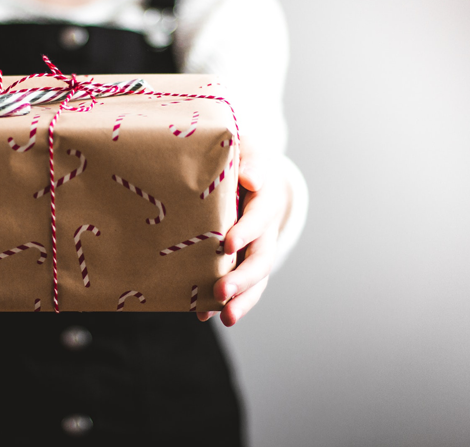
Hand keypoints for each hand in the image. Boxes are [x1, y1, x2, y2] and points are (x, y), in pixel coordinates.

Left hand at [197, 137, 290, 326]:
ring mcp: (255, 250)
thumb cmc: (241, 160)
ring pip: (255, 280)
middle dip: (243, 278)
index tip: (228, 244)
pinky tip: (203, 315)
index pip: (259, 216)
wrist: (249, 176)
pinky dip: (224, 302)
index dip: (246, 230)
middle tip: (221, 292)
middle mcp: (265, 230)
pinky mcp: (241, 262)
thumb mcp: (247, 151)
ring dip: (242, 300)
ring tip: (226, 318)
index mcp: (265, 200)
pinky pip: (239, 287)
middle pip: (260, 258)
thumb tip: (250, 179)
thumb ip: (249, 162)